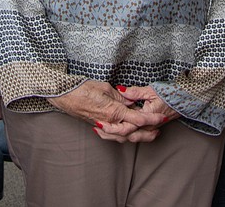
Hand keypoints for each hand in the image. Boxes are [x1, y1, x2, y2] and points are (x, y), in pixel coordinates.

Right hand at [47, 81, 166, 142]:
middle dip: (147, 133)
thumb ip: (121, 96)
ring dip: (137, 137)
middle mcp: (109, 123)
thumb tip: (131, 101)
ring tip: (148, 134)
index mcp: (113, 112)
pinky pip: (113, 135)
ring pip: (123, 137)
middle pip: (133, 133)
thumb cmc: (82, 89)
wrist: (64, 96)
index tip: (161, 118)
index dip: (151, 119)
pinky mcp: (97, 126)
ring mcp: (102, 126)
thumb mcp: (106, 88)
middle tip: (158, 131)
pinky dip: (122, 136)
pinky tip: (126, 134)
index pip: (137, 119)